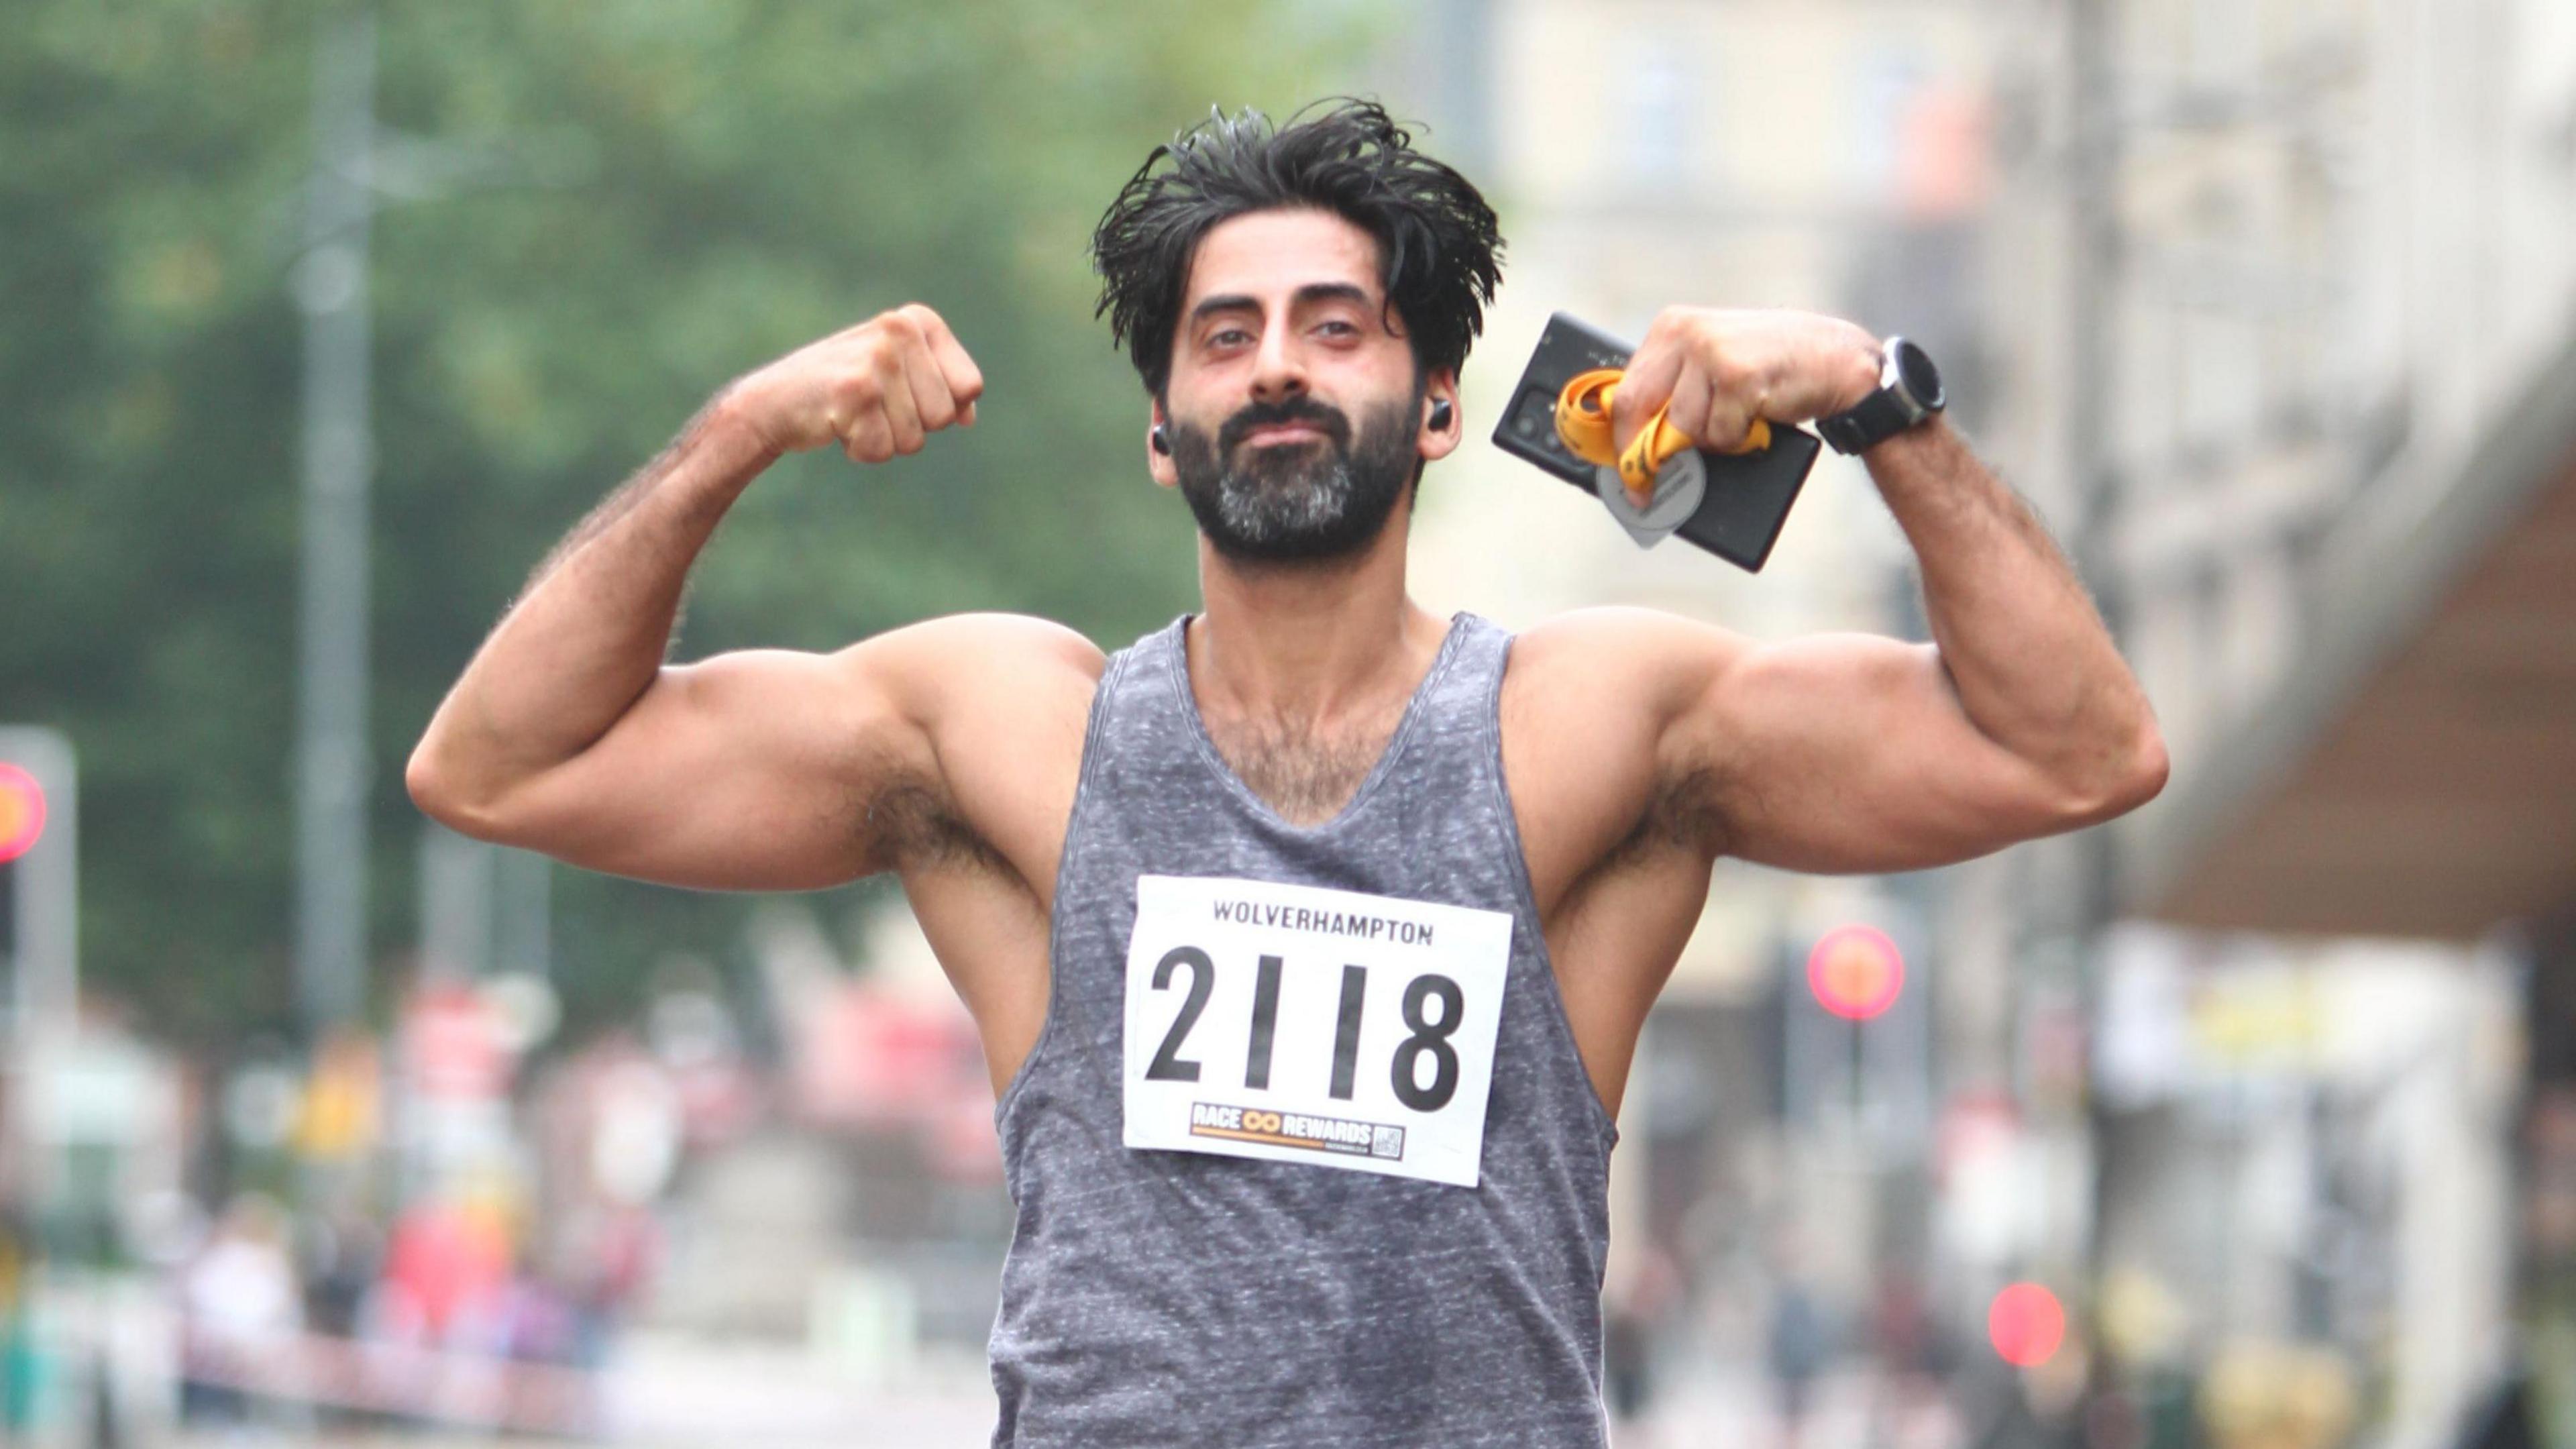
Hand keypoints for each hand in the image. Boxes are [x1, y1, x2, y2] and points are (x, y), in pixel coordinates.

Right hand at [721, 304, 985, 463]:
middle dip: (911, 425)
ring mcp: (877, 359)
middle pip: (943, 416)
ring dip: (883, 439)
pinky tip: (836, 423)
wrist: (774, 400)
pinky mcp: (855, 392)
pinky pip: (882, 450)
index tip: (902, 391)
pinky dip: (860, 450)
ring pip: (914, 439)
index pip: (969, 387)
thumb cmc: (844, 390)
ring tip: (854, 413)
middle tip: (871, 404)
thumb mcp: (899, 377)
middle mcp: (900, 330)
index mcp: (918, 321)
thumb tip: (969, 417)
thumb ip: (942, 389)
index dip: (940, 406)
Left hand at [1609, 308, 1882, 455]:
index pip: (1627, 391)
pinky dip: (1738, 439)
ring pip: (1684, 427)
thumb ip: (1673, 389)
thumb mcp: (1712, 364)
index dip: (1620, 439)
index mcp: (1671, 327)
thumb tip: (1633, 442)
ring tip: (1738, 419)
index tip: (1625, 475)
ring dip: (1712, 440)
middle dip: (1644, 455)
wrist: (1836, 360)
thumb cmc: (1772, 367)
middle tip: (1646, 487)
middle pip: (1639, 409)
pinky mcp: (1738, 376)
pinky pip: (1719, 434)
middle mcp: (1685, 332)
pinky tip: (1756, 415)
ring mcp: (1712, 351)